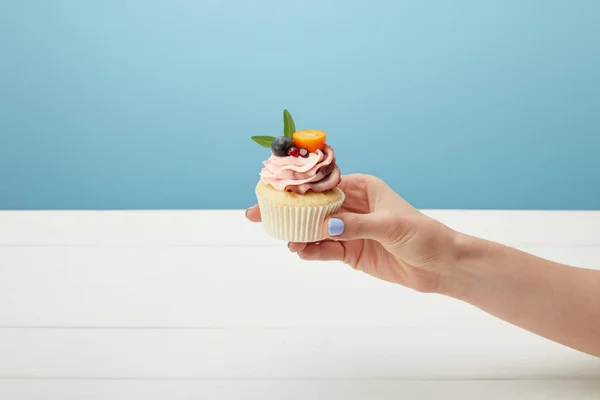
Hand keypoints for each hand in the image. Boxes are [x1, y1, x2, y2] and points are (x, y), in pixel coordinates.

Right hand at [246, 173, 459, 292]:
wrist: (440, 266)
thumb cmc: (423, 235)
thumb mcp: (390, 226)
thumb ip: (356, 225)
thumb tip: (325, 225)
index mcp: (363, 188)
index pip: (324, 184)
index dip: (298, 186)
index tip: (273, 190)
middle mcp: (353, 206)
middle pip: (314, 206)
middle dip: (289, 211)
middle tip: (259, 215)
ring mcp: (350, 230)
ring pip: (316, 229)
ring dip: (299, 234)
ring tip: (286, 241)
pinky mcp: (351, 252)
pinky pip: (326, 249)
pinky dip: (313, 251)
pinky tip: (302, 253)